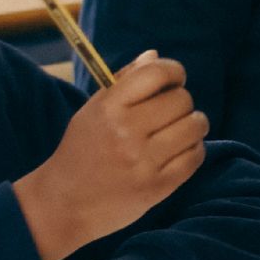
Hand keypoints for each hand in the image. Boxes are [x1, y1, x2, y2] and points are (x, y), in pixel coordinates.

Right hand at [11, 52, 207, 259]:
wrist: (62, 204)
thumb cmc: (81, 151)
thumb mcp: (93, 111)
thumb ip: (125, 81)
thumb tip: (154, 55)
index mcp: (109, 109)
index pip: (158, 73)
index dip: (174, 72)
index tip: (172, 81)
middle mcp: (126, 133)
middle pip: (182, 100)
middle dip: (180, 103)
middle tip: (167, 114)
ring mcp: (143, 162)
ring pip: (195, 126)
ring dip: (192, 126)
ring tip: (175, 133)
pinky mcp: (158, 187)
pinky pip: (196, 156)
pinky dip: (192, 151)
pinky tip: (175, 153)